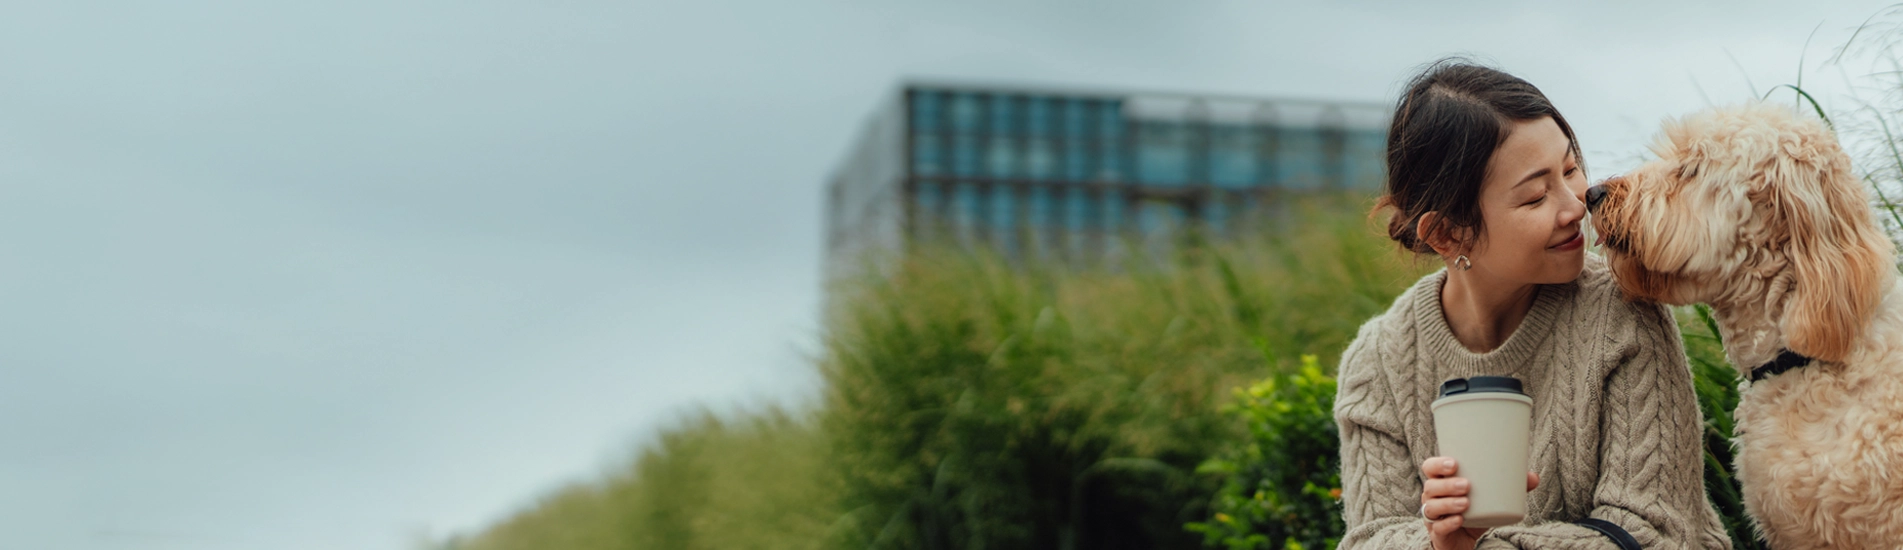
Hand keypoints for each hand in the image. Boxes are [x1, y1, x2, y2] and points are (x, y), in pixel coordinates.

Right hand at [1421, 457, 1539, 549]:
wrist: (1463, 540)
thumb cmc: (1474, 512)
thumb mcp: (1489, 499)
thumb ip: (1509, 488)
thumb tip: (1533, 477)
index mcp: (1441, 482)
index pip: (1430, 468)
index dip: (1438, 464)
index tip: (1454, 463)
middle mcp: (1432, 497)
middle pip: (1431, 486)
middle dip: (1447, 484)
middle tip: (1467, 485)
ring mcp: (1433, 516)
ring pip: (1432, 506)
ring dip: (1448, 503)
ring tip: (1466, 503)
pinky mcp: (1438, 532)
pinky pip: (1438, 527)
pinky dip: (1448, 523)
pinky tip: (1459, 520)